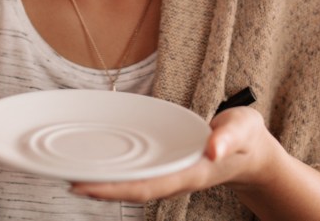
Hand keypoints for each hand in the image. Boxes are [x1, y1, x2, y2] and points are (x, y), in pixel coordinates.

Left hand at [69, 107, 278, 202]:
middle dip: (100, 188)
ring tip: (73, 175)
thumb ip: (229, 137)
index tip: (84, 185)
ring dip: (105, 183)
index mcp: (191, 173)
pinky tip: (101, 165)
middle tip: (65, 180)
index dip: (114, 188)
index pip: (146, 186)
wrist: (253, 154)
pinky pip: (139, 175)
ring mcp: (172, 176)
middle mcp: (177, 179)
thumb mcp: (243, 129)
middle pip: (132, 190)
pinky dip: (117, 173)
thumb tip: (212, 148)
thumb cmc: (246, 138)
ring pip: (133, 185)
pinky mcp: (169, 168)